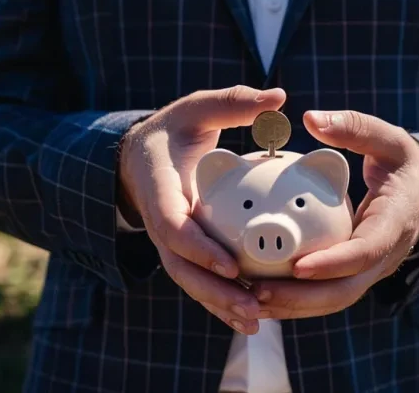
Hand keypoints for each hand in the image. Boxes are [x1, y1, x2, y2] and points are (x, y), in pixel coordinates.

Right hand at [119, 85, 285, 334]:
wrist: (140, 158)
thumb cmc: (174, 129)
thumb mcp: (197, 108)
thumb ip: (234, 102)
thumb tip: (278, 98)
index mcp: (161, 188)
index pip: (173, 225)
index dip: (199, 248)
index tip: (230, 264)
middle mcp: (162, 222)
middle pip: (181, 266)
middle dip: (214, 290)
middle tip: (251, 306)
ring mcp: (170, 242)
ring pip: (190, 282)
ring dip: (220, 304)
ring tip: (256, 321)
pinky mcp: (183, 253)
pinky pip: (200, 282)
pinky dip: (221, 303)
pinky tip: (252, 322)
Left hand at [252, 110, 418, 319]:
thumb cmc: (403, 164)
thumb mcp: (389, 140)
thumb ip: (354, 127)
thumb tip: (312, 119)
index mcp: (394, 225)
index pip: (365, 253)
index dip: (333, 264)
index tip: (298, 265)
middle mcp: (382, 258)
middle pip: (344, 291)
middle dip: (302, 297)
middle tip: (260, 291)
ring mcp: (368, 272)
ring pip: (331, 300)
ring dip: (292, 305)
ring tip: (250, 298)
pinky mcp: (352, 276)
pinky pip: (324, 294)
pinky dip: (294, 299)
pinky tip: (257, 292)